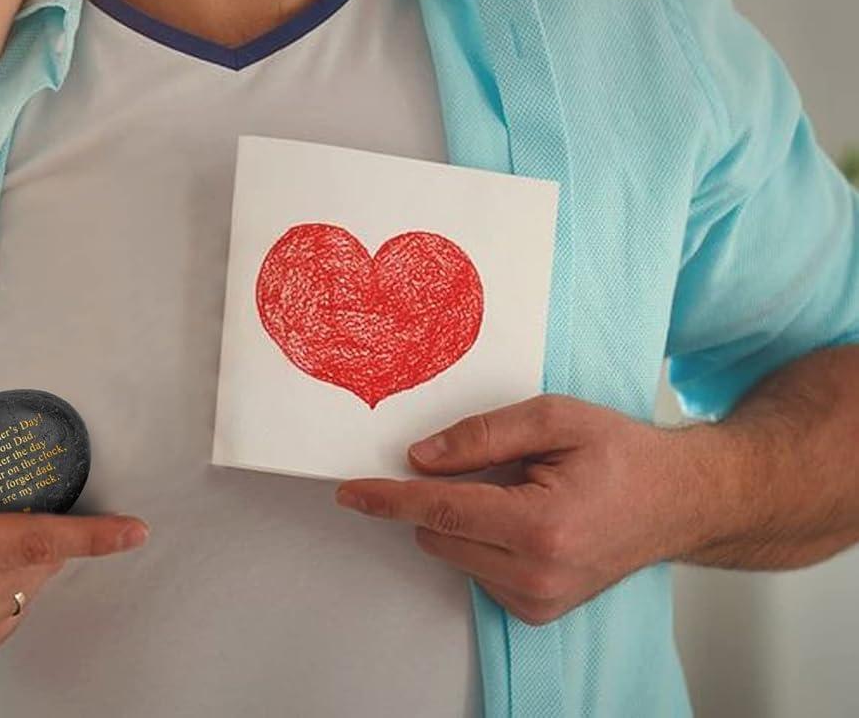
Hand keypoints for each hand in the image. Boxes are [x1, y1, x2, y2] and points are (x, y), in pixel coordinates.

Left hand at [333, 394, 701, 625]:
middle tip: (492, 463)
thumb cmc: (621, 454)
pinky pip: (478, 568)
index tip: (349, 491)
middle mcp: (538, 574)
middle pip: (439, 534)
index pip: (439, 512)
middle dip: (438, 495)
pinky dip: (484, 538)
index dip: (388, 498)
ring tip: (524, 489)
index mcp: (540, 527)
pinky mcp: (539, 610)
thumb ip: (480, 436)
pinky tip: (526, 514)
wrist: (678, 501)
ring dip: (465, 517)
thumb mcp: (553, 418)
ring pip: (454, 552)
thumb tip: (420, 457)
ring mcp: (540, 601)